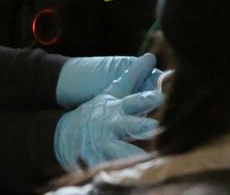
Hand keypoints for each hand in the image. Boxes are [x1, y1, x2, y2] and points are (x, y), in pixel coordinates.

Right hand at [53, 55, 162, 170]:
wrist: (68, 135)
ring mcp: (105, 145)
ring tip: (145, 158)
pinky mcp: (99, 163)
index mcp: (117, 108)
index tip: (162, 96)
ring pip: (120, 151)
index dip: (147, 99)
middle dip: (141, 127)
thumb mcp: (112, 92)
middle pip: (128, 126)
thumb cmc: (97, 112)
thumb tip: (150, 57)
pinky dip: (116, 171)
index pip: (134, 102)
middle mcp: (112, 125)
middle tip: (156, 127)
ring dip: (132, 154)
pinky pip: (109, 168)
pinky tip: (127, 172)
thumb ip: (133, 76)